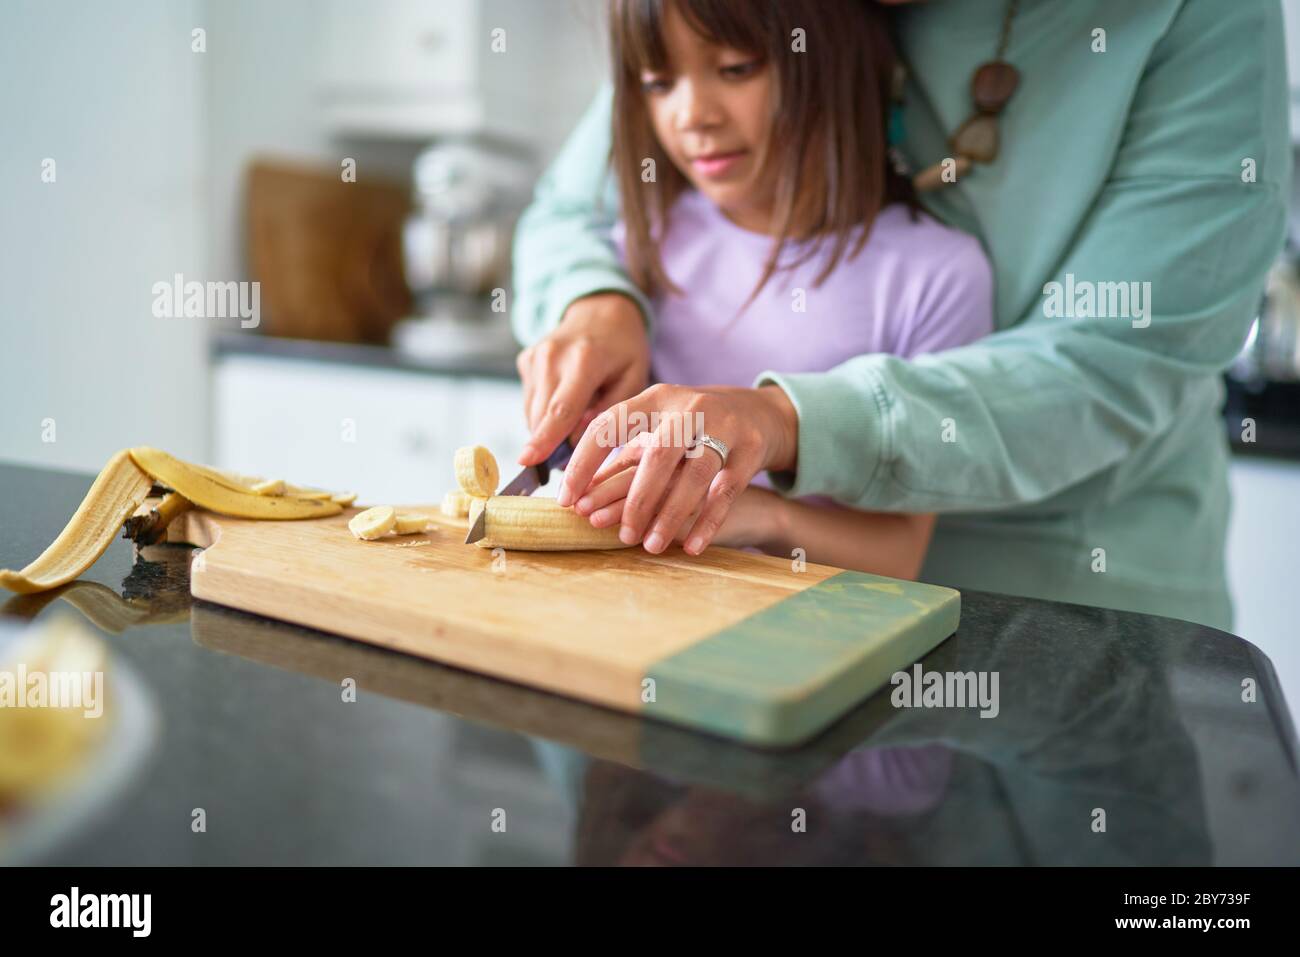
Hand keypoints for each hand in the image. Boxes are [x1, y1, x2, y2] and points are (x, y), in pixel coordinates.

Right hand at [516, 293, 649, 465]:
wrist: (600, 310)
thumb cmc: (623, 348)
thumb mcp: (634, 377)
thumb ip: (611, 412)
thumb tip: (578, 440)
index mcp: (585, 360)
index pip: (561, 409)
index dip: (544, 439)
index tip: (527, 462)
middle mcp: (552, 356)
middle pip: (541, 415)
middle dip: (549, 445)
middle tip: (570, 459)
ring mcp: (534, 357)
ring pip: (532, 412)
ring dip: (548, 429)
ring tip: (577, 417)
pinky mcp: (525, 360)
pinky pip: (530, 401)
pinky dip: (545, 412)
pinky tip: (565, 398)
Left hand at [558, 382, 798, 555]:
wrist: (759, 413)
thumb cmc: (693, 428)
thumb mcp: (658, 428)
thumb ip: (622, 458)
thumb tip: (576, 496)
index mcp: (655, 398)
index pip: (609, 425)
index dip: (584, 463)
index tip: (567, 501)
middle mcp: (689, 407)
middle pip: (659, 455)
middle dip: (637, 499)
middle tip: (622, 535)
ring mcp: (725, 426)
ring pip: (696, 475)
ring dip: (671, 515)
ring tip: (650, 546)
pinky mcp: (751, 448)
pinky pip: (727, 491)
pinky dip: (707, 521)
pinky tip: (691, 546)